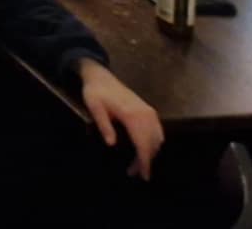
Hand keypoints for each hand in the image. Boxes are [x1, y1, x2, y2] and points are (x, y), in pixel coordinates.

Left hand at [78, 59, 163, 179]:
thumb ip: (104, 125)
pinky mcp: (149, 111)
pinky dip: (153, 144)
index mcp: (132, 114)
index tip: (144, 176)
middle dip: (146, 161)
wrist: (101, 77)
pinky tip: (143, 151)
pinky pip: (157, 132)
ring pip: (157, 139)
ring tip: (136, 165)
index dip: (144, 162)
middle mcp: (145, 114)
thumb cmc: (95, 93)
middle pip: (152, 144)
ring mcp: (149, 112)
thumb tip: (112, 144)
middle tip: (134, 174)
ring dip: (150, 153)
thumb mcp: (94, 108)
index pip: (143, 144)